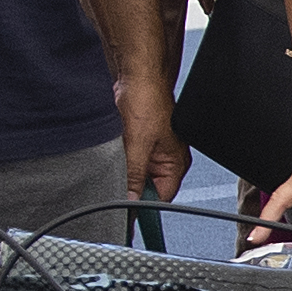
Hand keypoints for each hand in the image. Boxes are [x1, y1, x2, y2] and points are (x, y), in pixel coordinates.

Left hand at [115, 61, 180, 201]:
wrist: (137, 76)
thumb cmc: (149, 100)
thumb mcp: (139, 145)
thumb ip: (135, 176)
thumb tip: (130, 199)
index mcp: (176, 162)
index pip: (161, 198)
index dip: (143, 206)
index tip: (127, 214)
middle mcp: (166, 159)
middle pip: (146, 187)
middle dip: (130, 187)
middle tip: (117, 184)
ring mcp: (151, 150)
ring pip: (134, 173)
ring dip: (123, 170)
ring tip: (118, 159)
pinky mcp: (137, 141)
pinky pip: (127, 160)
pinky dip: (119, 159)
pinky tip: (115, 151)